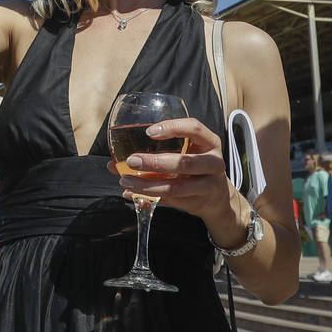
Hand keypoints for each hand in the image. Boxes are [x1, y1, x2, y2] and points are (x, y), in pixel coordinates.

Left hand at [106, 117, 236, 226]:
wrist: (218, 198)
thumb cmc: (194, 166)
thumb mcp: (185, 152)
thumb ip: (156, 150)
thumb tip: (113, 161)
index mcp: (209, 142)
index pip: (194, 129)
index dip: (173, 128)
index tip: (149, 132)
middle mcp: (213, 163)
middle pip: (185, 163)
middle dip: (156, 162)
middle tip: (131, 160)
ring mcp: (208, 185)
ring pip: (176, 187)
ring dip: (147, 185)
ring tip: (125, 180)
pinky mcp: (199, 203)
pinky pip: (171, 201)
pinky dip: (149, 197)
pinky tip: (131, 194)